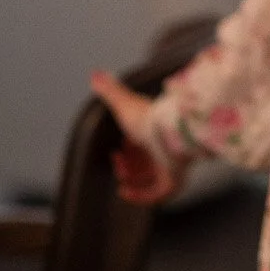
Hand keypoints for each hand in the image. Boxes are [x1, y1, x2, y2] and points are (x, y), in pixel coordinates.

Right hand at [90, 71, 184, 204]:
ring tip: (122, 178)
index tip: (117, 150)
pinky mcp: (174, 180)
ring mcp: (170, 166)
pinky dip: (140, 196)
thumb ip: (109, 89)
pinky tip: (125, 192)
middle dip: (126, 166)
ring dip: (132, 180)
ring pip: (150, 179)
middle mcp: (164, 150)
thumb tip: (95, 73)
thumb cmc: (148, 118)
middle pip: (145, 164)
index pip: (141, 146)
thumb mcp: (123, 102)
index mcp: (154, 133)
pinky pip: (158, 195)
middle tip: (118, 163)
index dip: (126, 151)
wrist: (168, 132)